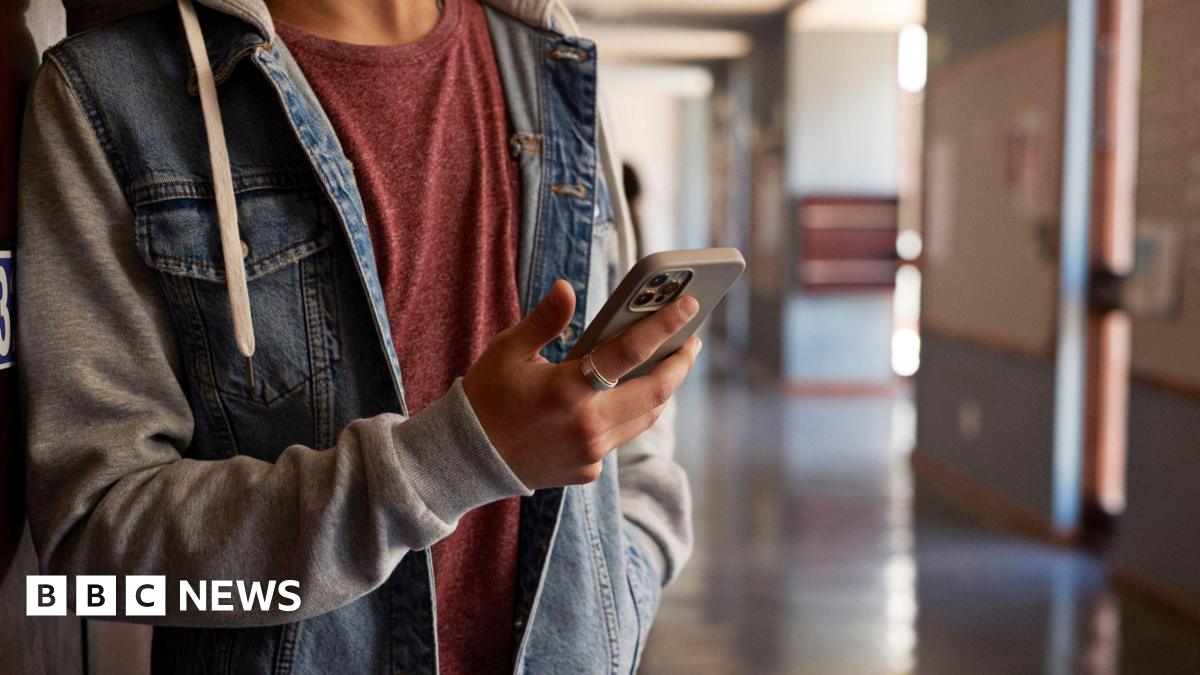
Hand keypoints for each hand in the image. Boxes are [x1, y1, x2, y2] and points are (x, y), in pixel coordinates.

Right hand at [463, 280, 701, 488]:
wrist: (465, 459)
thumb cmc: (486, 397)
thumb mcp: (508, 351)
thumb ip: (545, 320)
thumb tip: (566, 287)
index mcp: (567, 389)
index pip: (630, 352)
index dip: (664, 325)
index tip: (689, 306)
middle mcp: (587, 425)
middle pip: (655, 392)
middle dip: (680, 364)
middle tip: (692, 342)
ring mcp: (590, 453)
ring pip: (644, 418)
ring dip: (661, 391)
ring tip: (670, 365)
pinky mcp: (588, 471)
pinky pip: (620, 438)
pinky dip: (627, 414)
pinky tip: (627, 396)